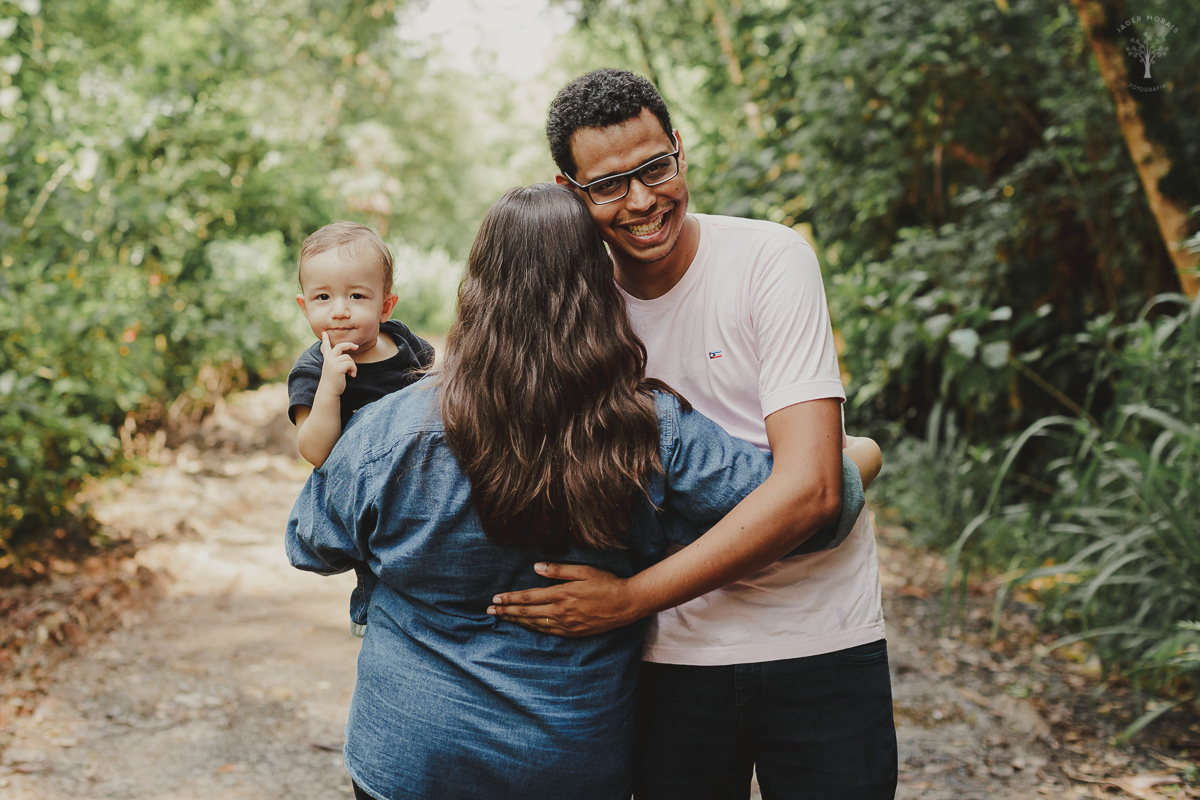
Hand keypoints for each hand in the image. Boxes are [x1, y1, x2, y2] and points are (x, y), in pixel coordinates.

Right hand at [320, 331, 357, 394]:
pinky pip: (351, 364)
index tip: (324, 332)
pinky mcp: (338, 367)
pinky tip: (351, 375)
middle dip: (349, 345)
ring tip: (351, 373)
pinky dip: (354, 369)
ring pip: (348, 357)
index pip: (326, 347)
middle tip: (356, 347)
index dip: (326, 339)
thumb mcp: (334, 369)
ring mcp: (332, 362)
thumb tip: (346, 358)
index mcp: (327, 359)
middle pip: (340, 346)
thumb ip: (337, 362)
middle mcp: (329, 359)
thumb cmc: (333, 382)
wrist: (329, 391)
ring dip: (352, 365)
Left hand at [487, 563, 641, 637]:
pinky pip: (547, 631)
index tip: (496, 599)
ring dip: (516, 620)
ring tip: (502, 618)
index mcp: (561, 594)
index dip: (510, 599)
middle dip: (506, 611)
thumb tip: (536, 568)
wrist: (626, 604)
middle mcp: (561, 611)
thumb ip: (558, 570)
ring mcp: (566, 624)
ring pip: (534, 624)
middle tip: (490, 611)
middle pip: (527, 612)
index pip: (529, 597)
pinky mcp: (573, 633)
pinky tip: (525, 625)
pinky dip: (532, 628)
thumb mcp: (583, 571)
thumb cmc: (606, 584)